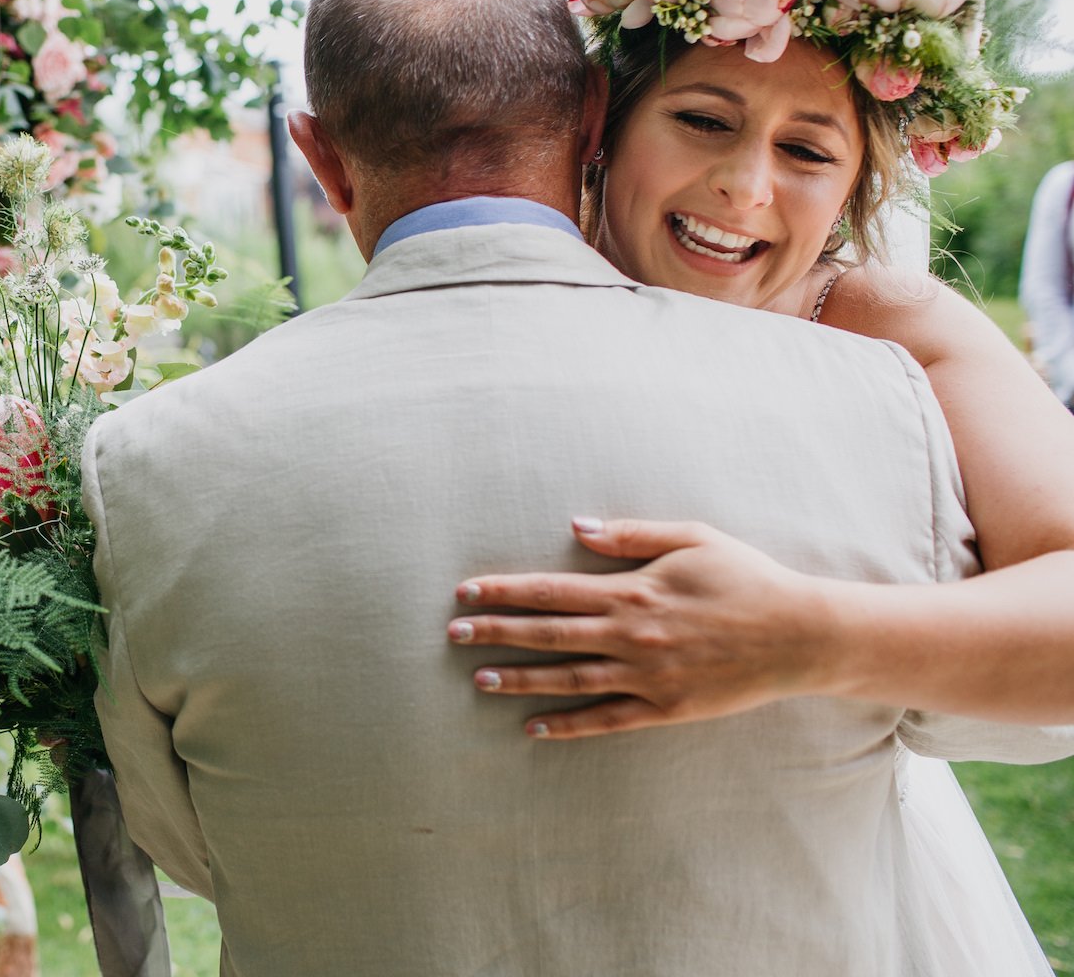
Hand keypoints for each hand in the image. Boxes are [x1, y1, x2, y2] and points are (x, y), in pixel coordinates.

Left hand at [447, 518, 839, 739]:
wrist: (800, 635)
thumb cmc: (746, 578)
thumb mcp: (692, 538)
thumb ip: (631, 535)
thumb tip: (577, 525)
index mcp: (632, 592)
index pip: (551, 591)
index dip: (504, 592)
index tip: (466, 593)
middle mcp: (631, 636)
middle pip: (548, 634)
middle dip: (496, 633)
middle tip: (452, 635)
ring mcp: (646, 677)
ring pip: (568, 679)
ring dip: (519, 679)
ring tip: (478, 679)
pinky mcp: (664, 709)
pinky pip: (605, 720)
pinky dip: (566, 724)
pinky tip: (531, 727)